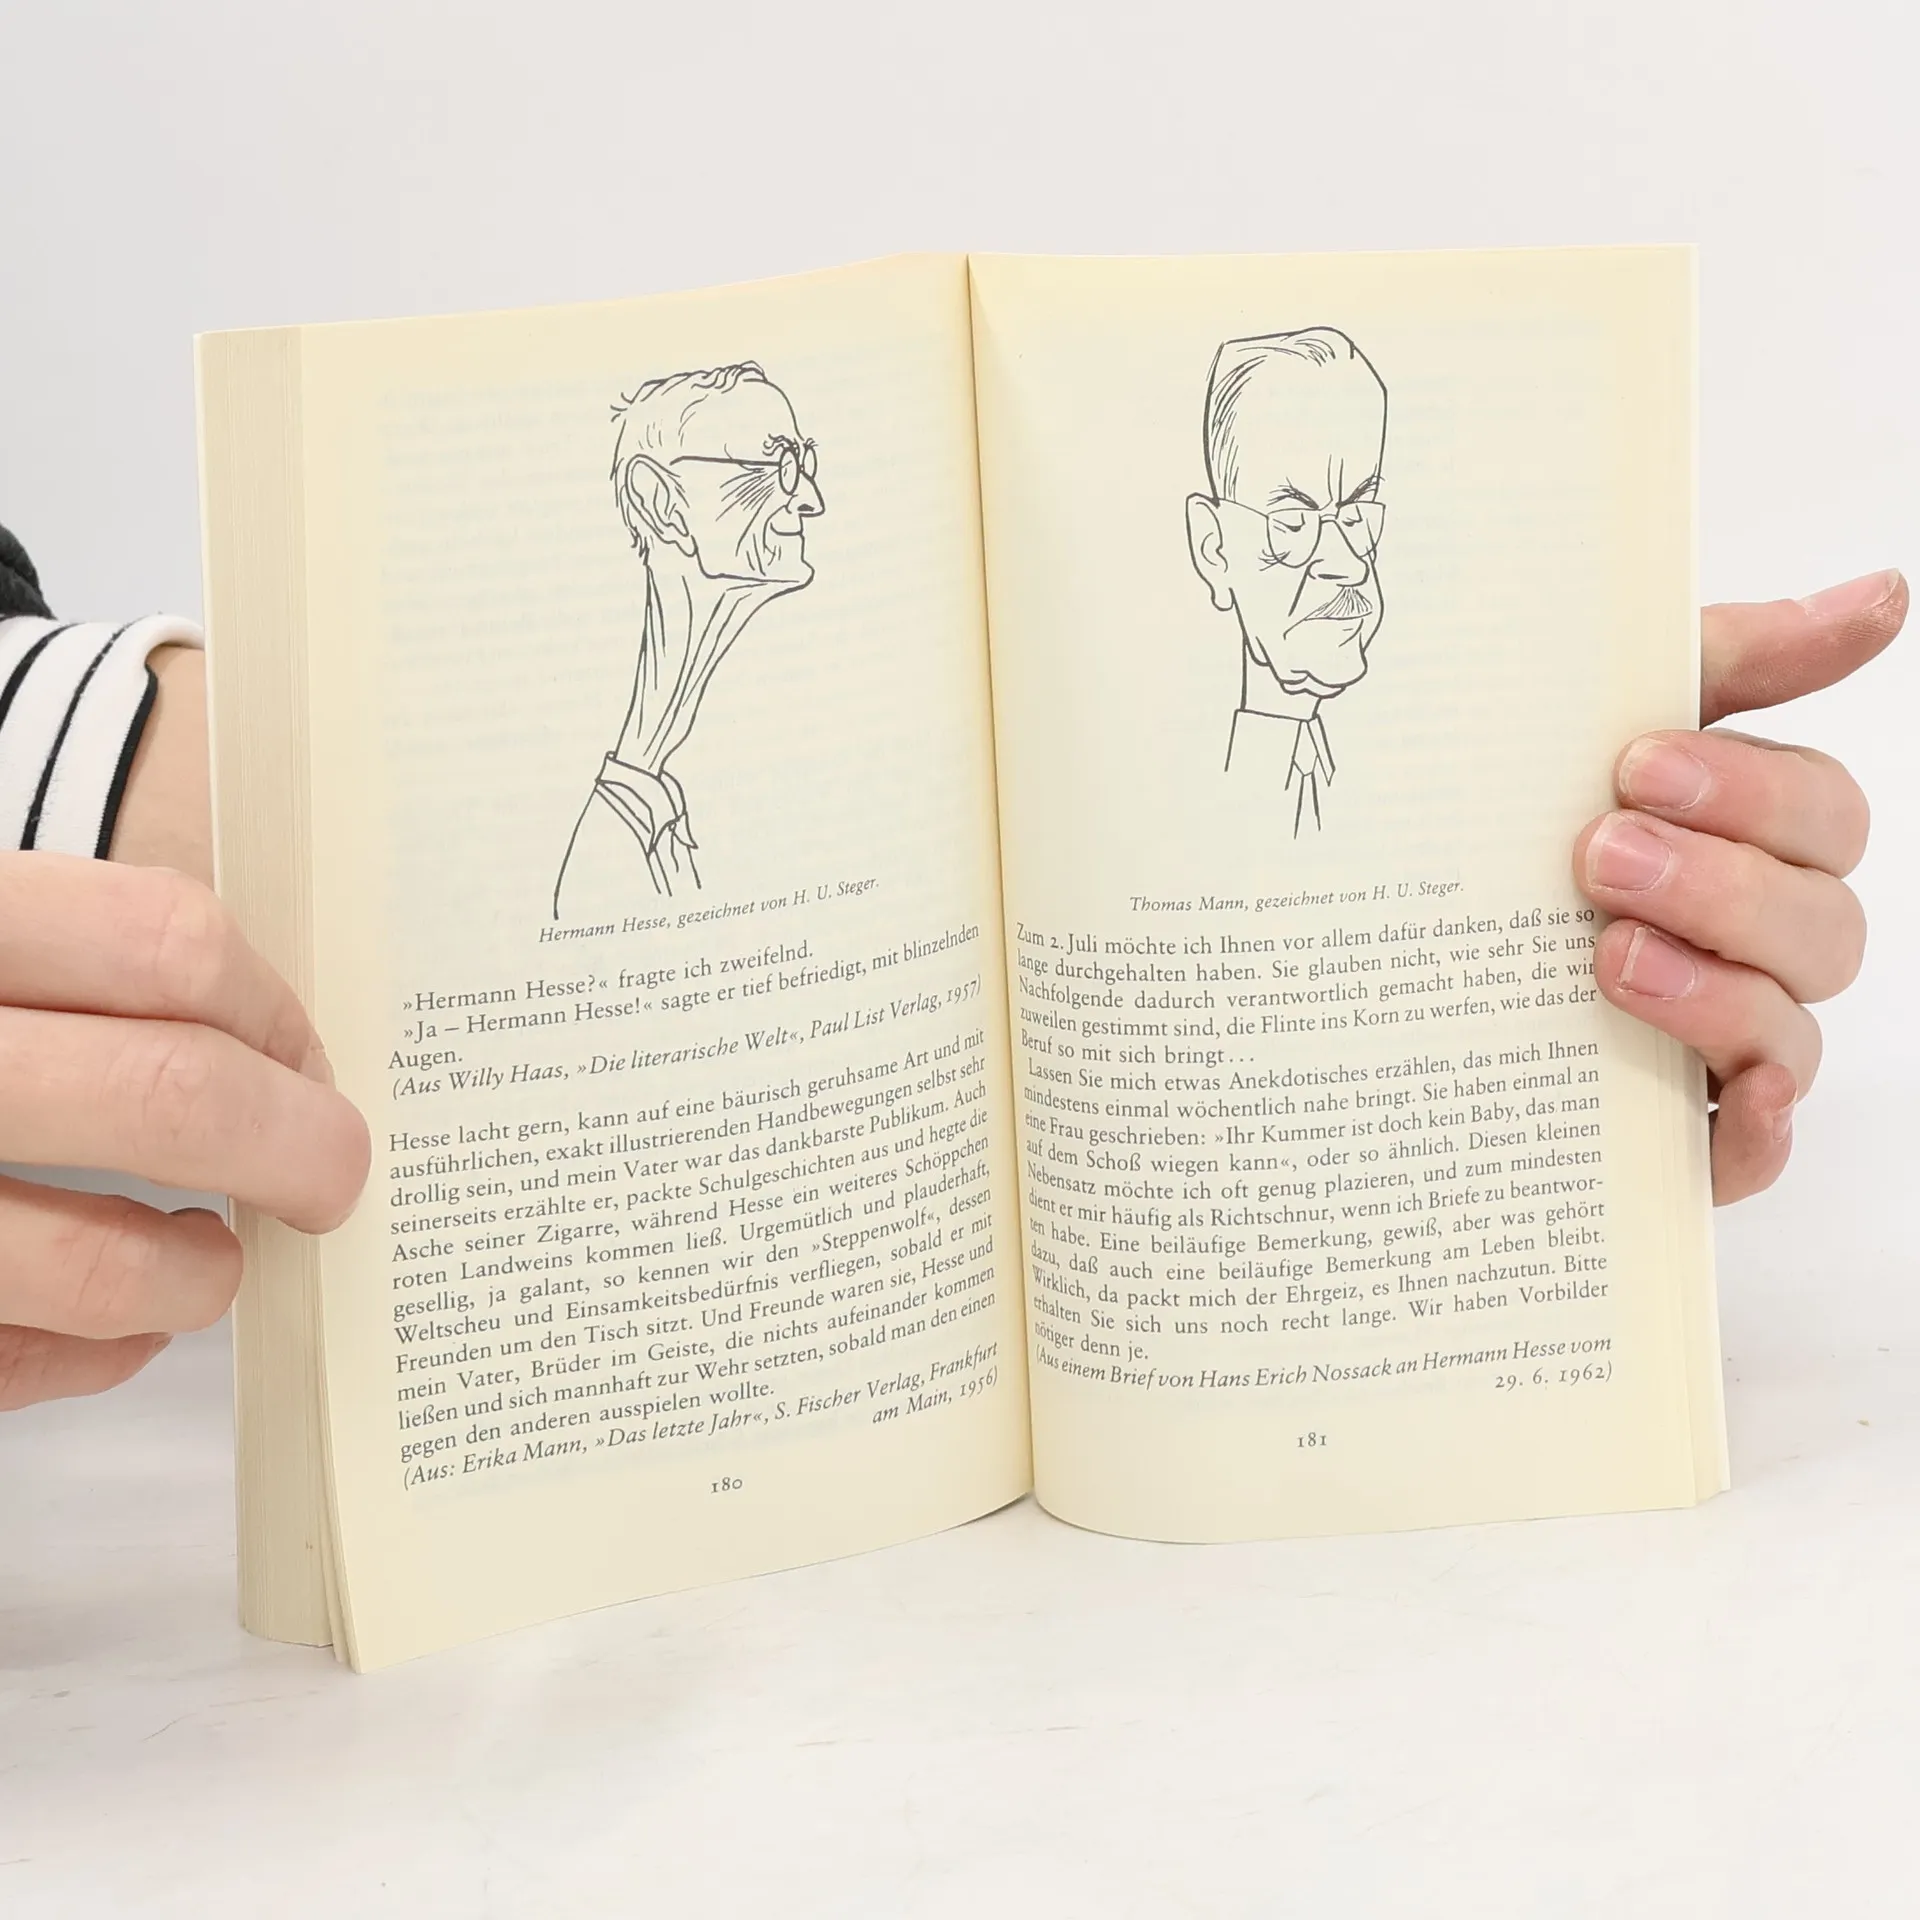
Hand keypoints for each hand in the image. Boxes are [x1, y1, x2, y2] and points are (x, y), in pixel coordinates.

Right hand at [0, 852, 369, 1409]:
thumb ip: (83, 964)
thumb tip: (273, 1060)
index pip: (170, 946)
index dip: (276, 1015)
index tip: (307, 1065)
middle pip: (173, 1095)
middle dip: (297, 1149)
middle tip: (330, 1177)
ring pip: (100, 1266)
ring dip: (195, 1278)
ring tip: (208, 1264)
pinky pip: (7, 1363)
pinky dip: (86, 1355)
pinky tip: (111, 1331)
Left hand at [1574, 569, 1906, 1203]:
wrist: (1376, 966)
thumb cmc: (1513, 831)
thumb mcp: (1588, 730)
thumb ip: (1724, 661)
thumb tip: (1881, 595)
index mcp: (1747, 841)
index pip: (1819, 811)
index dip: (1748, 789)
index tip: (1636, 764)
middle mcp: (1754, 943)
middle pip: (1822, 920)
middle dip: (1717, 883)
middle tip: (1598, 856)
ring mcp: (1723, 1043)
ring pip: (1789, 1028)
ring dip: (1713, 989)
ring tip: (1607, 957)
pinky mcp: (1678, 1136)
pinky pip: (1752, 1150)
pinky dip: (1756, 1131)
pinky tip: (1735, 1099)